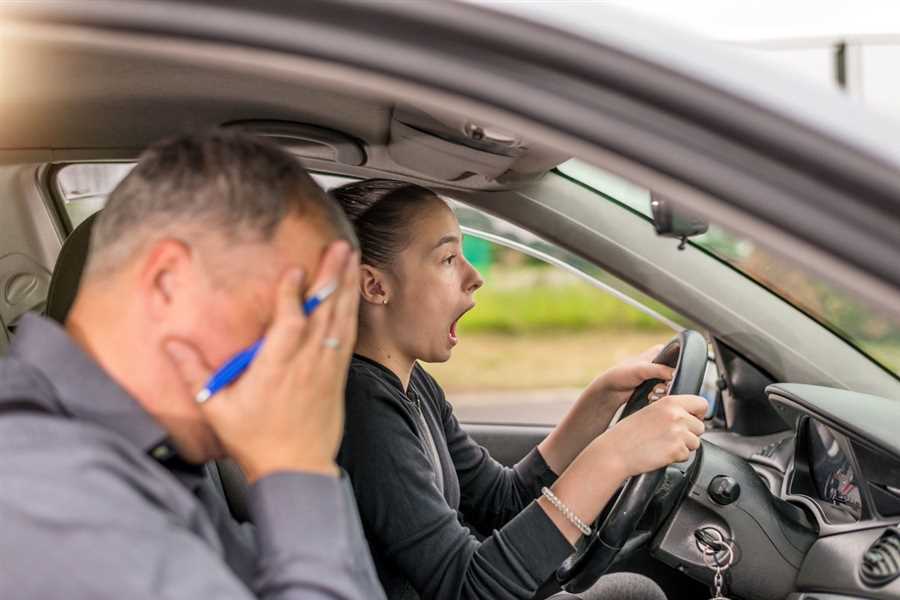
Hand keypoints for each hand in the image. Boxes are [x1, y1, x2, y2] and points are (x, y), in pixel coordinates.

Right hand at [165, 241, 359, 481]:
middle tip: (337, 248)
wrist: (296, 470)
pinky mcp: (337, 375)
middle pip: (323, 313)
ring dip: (346, 286)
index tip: (293, 269)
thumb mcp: (217, 409)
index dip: (292, 296)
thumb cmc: (256, 441)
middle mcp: (306, 364)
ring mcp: (326, 368)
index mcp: (276, 370)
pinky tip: (353, 292)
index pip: (288, 325)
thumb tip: (170, 344)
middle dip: (331, 277)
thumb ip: (194, 373)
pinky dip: (351, 310)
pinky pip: (348, 335)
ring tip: (350, 257)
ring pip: (340, 320)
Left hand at [573, 344, 673, 432]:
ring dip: (664, 392)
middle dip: (669, 384)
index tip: (669, 379)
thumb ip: (659, 370)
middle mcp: (661, 362)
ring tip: (653, 393)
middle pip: (676, 374)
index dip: (676, 370)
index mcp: (659, 351)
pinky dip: (660, 396)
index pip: (678, 358)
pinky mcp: (656, 386)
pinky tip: (651, 397)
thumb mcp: (641, 369)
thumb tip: (675, 374)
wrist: (611, 390)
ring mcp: (658, 375)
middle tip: (658, 388)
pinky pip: (666, 392)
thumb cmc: (621, 375)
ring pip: (672, 385)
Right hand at [591, 394, 706, 478]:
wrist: (616, 451)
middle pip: (700, 426)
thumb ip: (671, 411)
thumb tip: (690, 416)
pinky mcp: (677, 450)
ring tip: (663, 445)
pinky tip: (661, 453)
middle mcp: (676, 415)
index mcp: (670, 402)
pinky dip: (676, 457)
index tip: (692, 419)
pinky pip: (687, 456)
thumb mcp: (650, 411)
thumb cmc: (627, 434)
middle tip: (670, 437)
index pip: (701, 403)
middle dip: (689, 434)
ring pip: (695, 442)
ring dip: (683, 446)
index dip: (698, 413)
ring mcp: (678, 433)